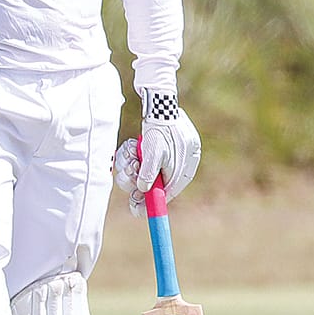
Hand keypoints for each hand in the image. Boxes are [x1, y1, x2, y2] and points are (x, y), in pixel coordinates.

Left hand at [113, 90, 199, 215]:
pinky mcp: (166, 145)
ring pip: (151, 169)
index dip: (153, 203)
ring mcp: (175, 153)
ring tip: (129, 154)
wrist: (160, 103)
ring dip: (136, 166)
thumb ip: (149, 176)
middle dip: (140, 179)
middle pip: (159, 182)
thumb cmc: (159, 130)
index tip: (138, 211)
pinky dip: (140, 157)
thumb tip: (143, 191)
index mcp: (186, 167)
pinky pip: (150, 159)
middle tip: (127, 176)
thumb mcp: (153, 155)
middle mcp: (183, 162)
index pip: (170, 192)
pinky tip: (133, 148)